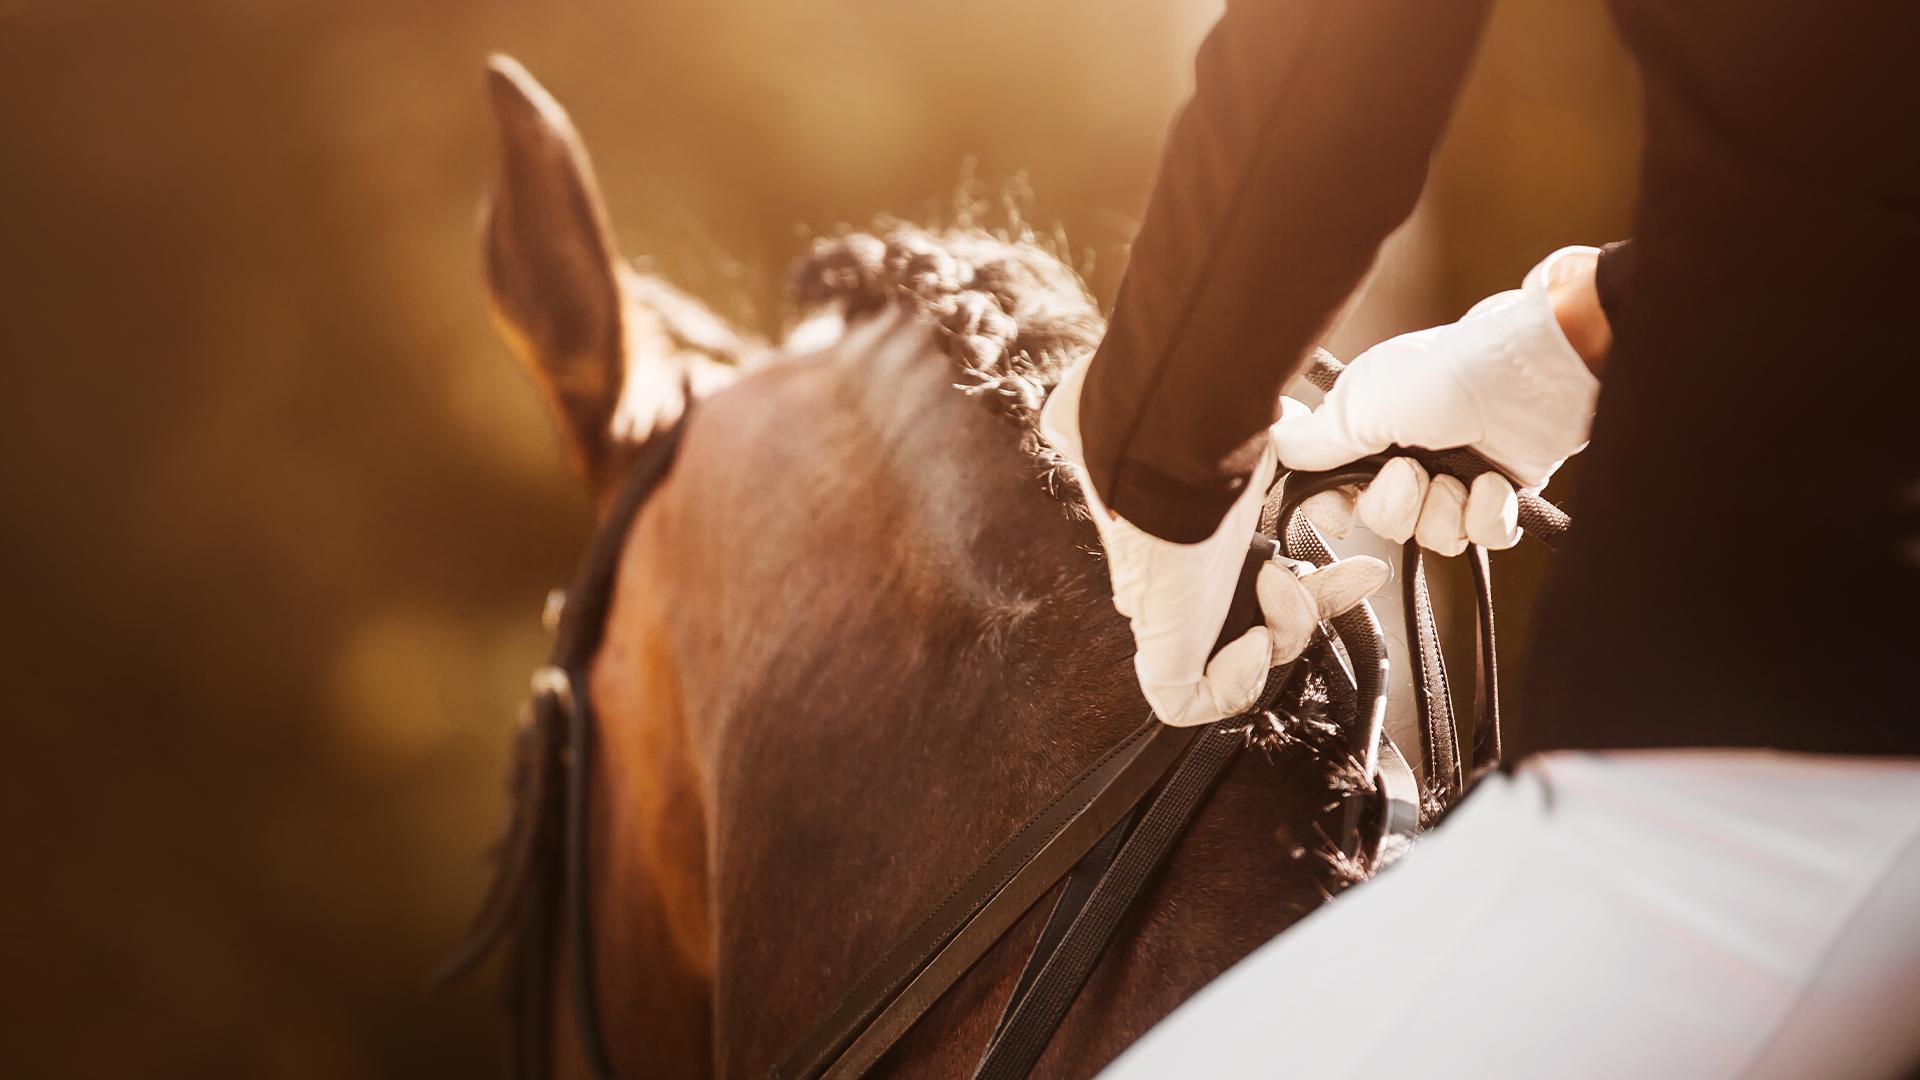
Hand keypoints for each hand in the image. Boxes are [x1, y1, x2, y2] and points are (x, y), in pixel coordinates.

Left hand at [1042, 360, 1388, 727]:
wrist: (1172, 444)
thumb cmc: (1204, 428)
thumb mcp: (1263, 443)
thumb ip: (1288, 457)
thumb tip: (1319, 466)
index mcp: (1208, 541)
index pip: (1261, 589)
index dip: (1317, 588)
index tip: (1360, 569)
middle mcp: (1188, 582)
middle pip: (1262, 626)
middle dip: (1313, 608)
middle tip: (1352, 577)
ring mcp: (1171, 618)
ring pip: (1245, 661)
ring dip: (1288, 629)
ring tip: (1279, 585)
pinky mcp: (1161, 650)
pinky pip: (1192, 701)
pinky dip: (1236, 681)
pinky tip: (1253, 639)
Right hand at [1272, 246, 1604, 553]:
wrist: (1527, 372)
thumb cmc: (1439, 374)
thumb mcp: (1360, 404)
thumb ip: (1314, 439)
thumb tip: (1272, 445)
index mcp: (1365, 438)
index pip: (1332, 497)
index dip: (1334, 511)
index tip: (1343, 509)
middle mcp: (1407, 462)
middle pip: (1383, 524)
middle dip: (1399, 504)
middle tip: (1414, 469)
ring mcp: (1455, 479)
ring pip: (1433, 538)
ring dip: (1446, 510)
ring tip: (1463, 475)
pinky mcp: (1499, 495)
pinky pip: (1483, 538)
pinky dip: (1488, 515)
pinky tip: (1494, 483)